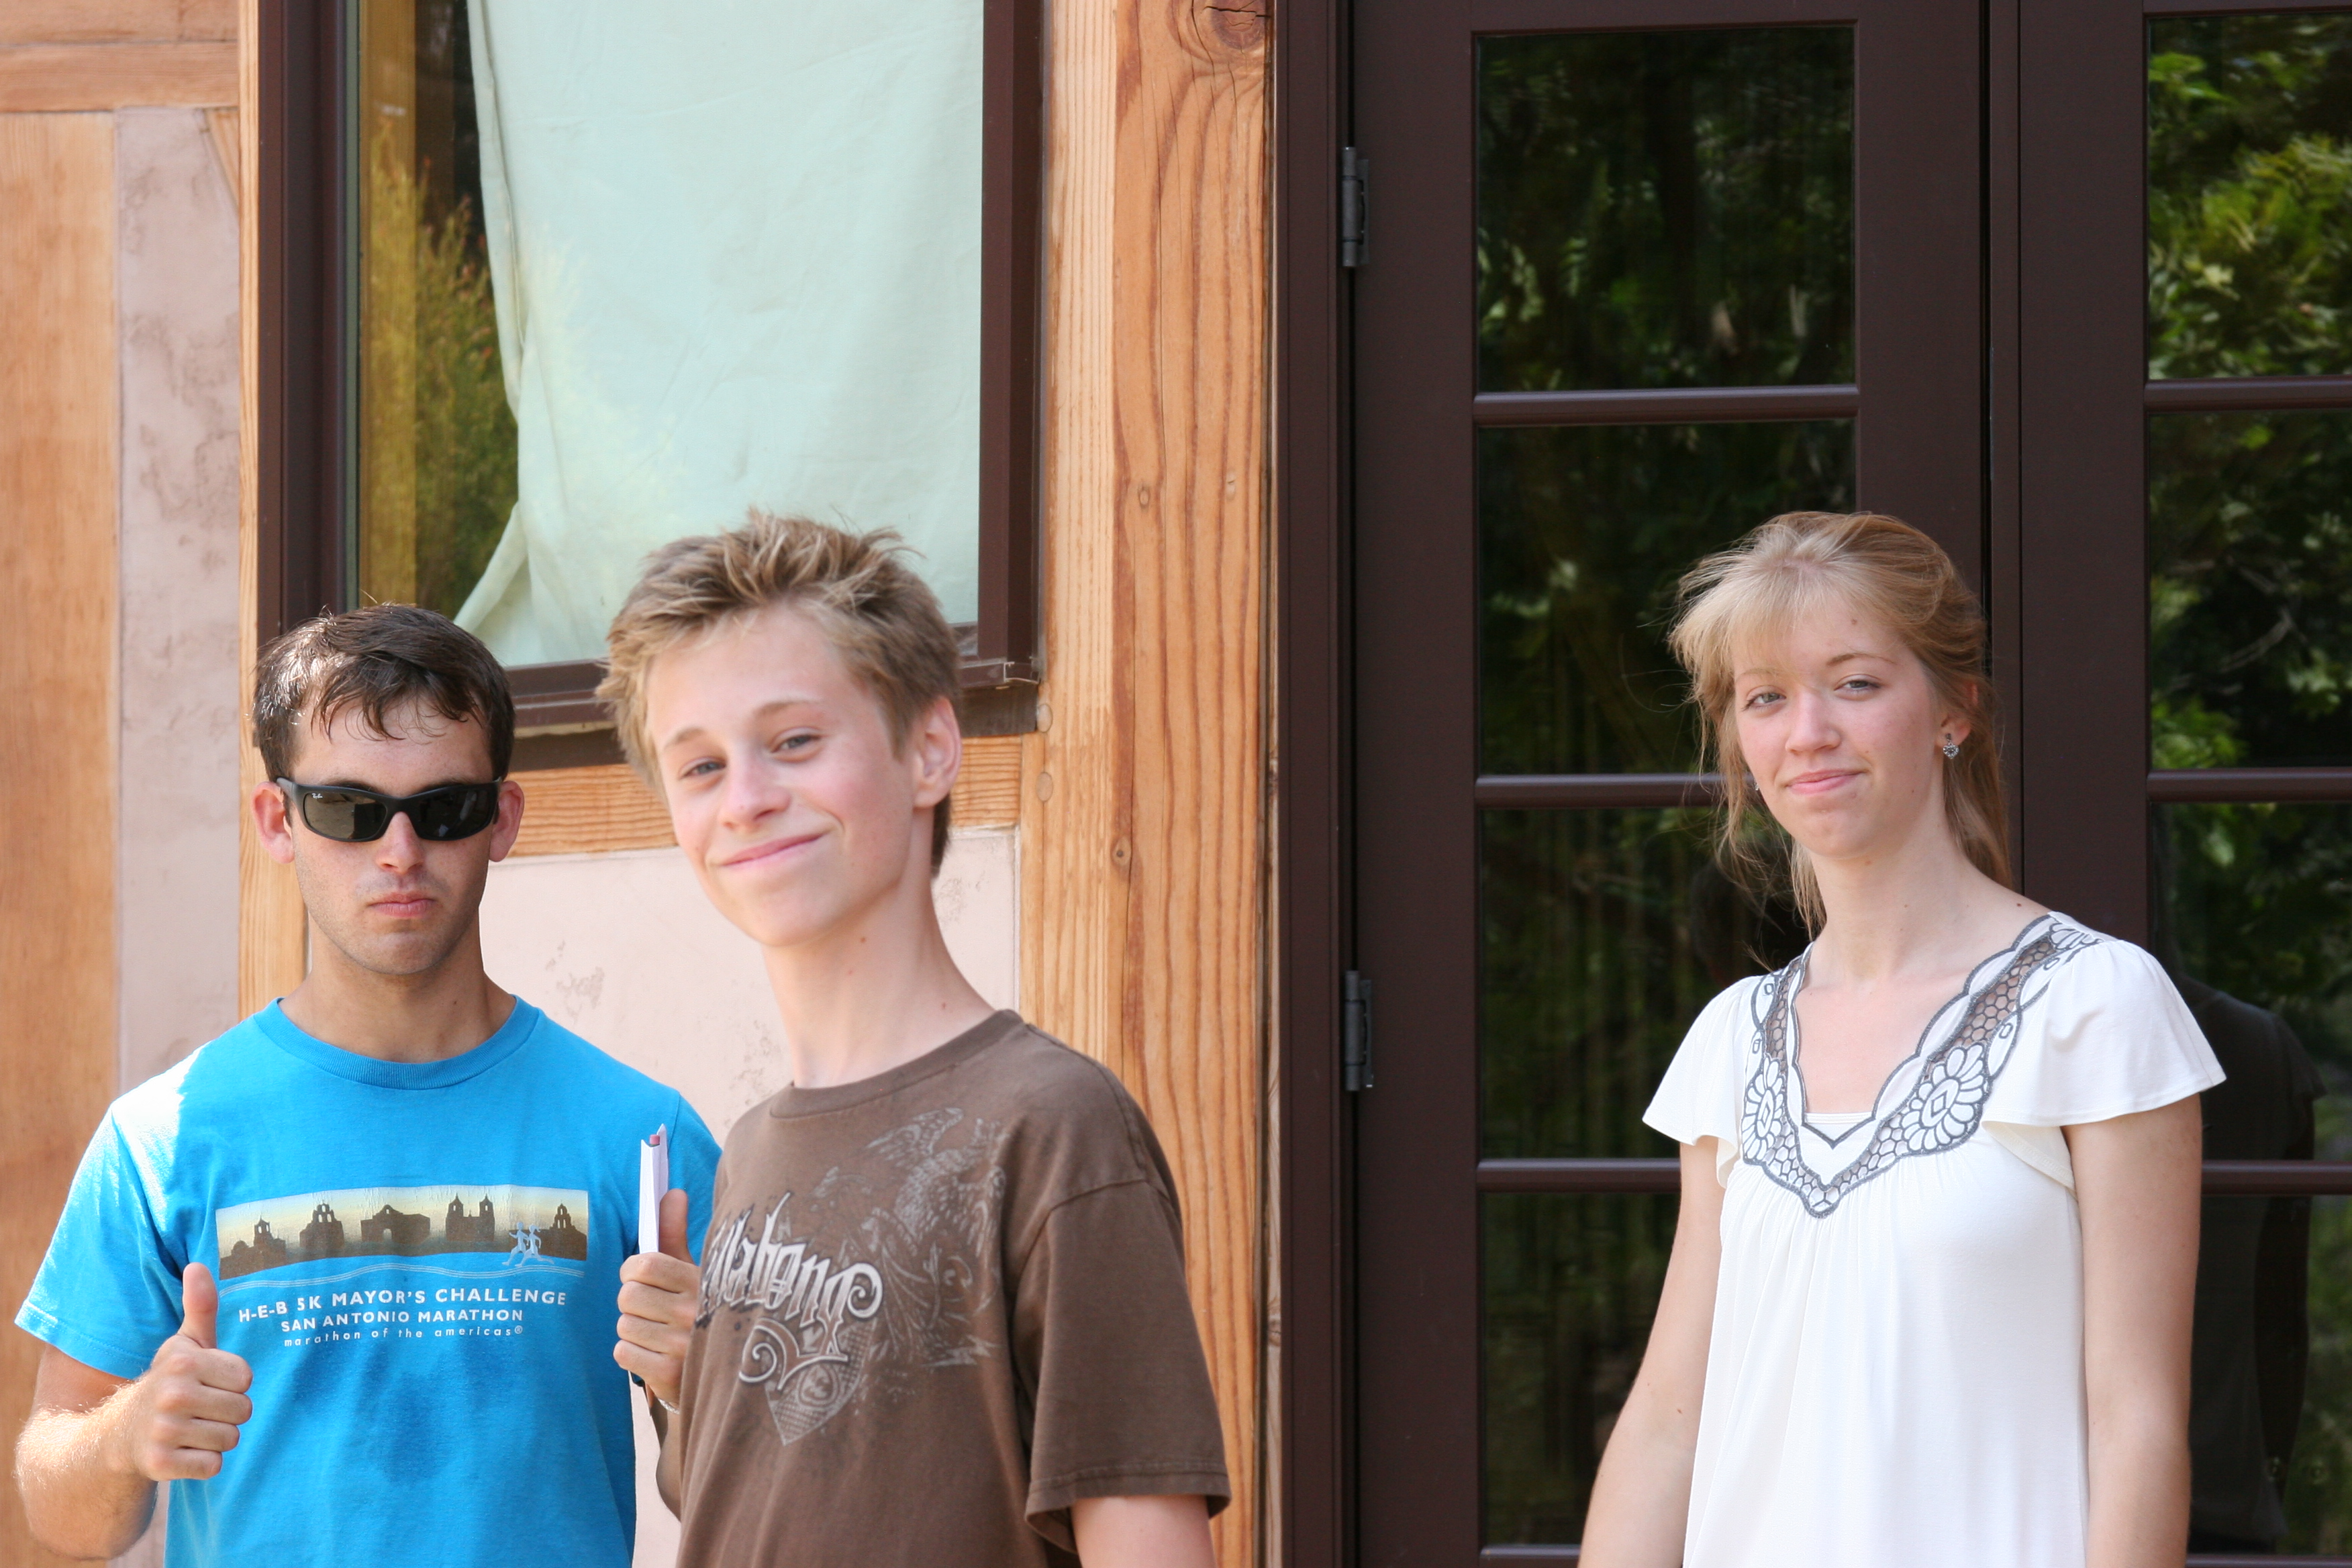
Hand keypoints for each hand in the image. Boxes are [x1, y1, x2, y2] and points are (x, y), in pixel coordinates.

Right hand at [119, 1264, 253, 1480]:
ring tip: (190, 1429)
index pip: (246, 1378)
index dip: (233, 1383)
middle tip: (199, 1409)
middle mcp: (171, 1394)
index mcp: (184, 1361)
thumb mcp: (184, 1345)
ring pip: (231, 1439)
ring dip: (216, 1438)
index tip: (208, 1383)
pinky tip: (182, 1452)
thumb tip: (197, 1264)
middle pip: (244, 1410)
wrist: (118, 1434)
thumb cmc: (168, 1383)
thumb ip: (200, 1307)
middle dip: (228, 1412)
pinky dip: (203, 1463)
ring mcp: (163, 1431)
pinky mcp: (159, 1465)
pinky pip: (212, 1466)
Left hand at [615, 1188, 697, 1408]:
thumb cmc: (700, 1314)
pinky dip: (632, 1354)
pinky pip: (623, 1352)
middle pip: (627, 1295)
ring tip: (656, 1334)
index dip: (633, 1271)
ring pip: (623, 1325)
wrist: (727, 1376)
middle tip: (650, 1310)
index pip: (645, 1264)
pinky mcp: (669, 1375)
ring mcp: (682, 1345)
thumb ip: (676, 1234)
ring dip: (633, 1330)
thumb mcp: (695, 1273)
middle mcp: (694, 1312)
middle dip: (632, 1302)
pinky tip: (654, 1355)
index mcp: (701, 1281)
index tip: (641, 1278)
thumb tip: (671, 1191)